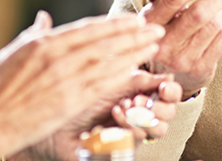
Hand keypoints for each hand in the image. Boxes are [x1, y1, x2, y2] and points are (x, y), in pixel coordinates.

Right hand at [0, 11, 165, 158]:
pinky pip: (99, 84)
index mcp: (43, 43)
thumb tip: (44, 17)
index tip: (132, 19)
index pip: (86, 29)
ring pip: (106, 61)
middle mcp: (56, 57)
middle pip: (102, 42)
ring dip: (133, 52)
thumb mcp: (11, 52)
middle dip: (132, 34)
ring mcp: (64, 79)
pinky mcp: (68, 101)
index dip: (112, 24)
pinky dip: (119, 74)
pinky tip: (135, 69)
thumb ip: (33, 34)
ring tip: (152, 45)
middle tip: (155, 28)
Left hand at [45, 71, 180, 160]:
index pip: (166, 93)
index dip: (171, 91)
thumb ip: (135, 76)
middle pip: (167, 114)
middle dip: (159, 106)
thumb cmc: (74, 94)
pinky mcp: (119, 148)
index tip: (164, 86)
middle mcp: (137, 112)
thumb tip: (165, 75)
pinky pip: (135, 143)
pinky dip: (125, 129)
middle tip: (138, 100)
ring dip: (142, 118)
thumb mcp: (106, 78)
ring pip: (156, 131)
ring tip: (122, 108)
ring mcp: (129, 131)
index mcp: (136, 90)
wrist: (50, 116)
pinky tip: (111, 118)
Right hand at [141, 0, 221, 96]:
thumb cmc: (165, 32)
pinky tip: (212, 30)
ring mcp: (181, 59)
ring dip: (219, 12)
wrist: (165, 73)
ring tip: (213, 11)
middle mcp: (163, 42)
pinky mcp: (199, 70)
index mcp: (150, 21)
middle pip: (198, 13)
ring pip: (213, 25)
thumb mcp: (162, 9)